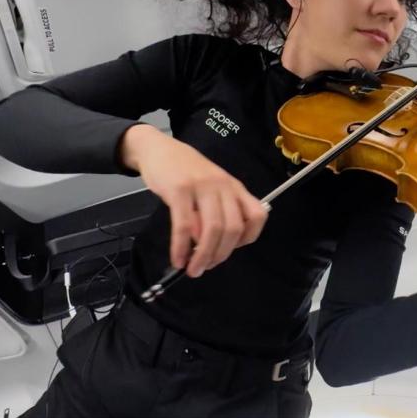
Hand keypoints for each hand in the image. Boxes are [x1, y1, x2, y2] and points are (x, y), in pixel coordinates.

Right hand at [120, 124, 267, 276]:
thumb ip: (216, 212)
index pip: (257, 215)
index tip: (231, 249)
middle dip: (221, 255)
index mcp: (235, 187)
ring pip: (212, 229)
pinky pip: (183, 226)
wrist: (159, 149)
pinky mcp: (179, 190)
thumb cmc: (186, 171)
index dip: (248, 238)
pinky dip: (181, 247)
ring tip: (193, 269)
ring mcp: (202, 187)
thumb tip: (211, 245)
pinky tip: (177, 259)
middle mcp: (223, 186)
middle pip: (233, 228)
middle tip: (206, 267)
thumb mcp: (210, 187)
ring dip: (203, 256)